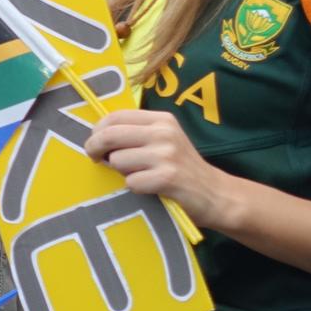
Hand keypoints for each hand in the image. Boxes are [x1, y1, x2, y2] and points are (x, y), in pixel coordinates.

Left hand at [84, 109, 236, 228]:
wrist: (216, 194)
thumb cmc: (182, 168)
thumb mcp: (164, 141)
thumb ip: (136, 134)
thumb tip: (96, 136)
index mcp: (161, 119)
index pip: (115, 117)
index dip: (97, 130)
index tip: (94, 143)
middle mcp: (164, 132)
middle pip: (110, 135)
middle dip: (94, 148)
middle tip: (95, 159)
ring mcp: (167, 154)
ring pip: (118, 160)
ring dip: (121, 173)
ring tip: (140, 176)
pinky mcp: (167, 177)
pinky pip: (131, 182)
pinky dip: (135, 188)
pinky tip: (151, 188)